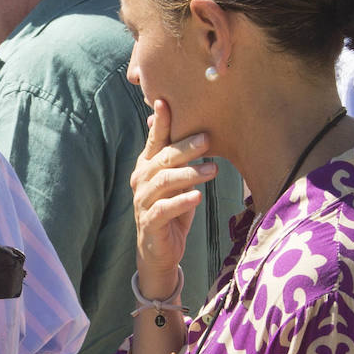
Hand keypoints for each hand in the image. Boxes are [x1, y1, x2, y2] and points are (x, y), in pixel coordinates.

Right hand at [131, 99, 217, 291]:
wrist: (160, 251)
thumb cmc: (172, 211)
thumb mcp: (178, 182)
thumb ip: (179, 158)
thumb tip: (194, 127)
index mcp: (147, 166)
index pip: (155, 140)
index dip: (160, 122)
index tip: (165, 102)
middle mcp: (141, 180)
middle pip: (163, 159)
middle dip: (185, 147)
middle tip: (208, 139)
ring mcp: (142, 202)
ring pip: (164, 182)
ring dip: (189, 174)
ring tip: (213, 170)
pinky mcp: (149, 223)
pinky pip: (164, 209)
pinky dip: (181, 202)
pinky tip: (198, 197)